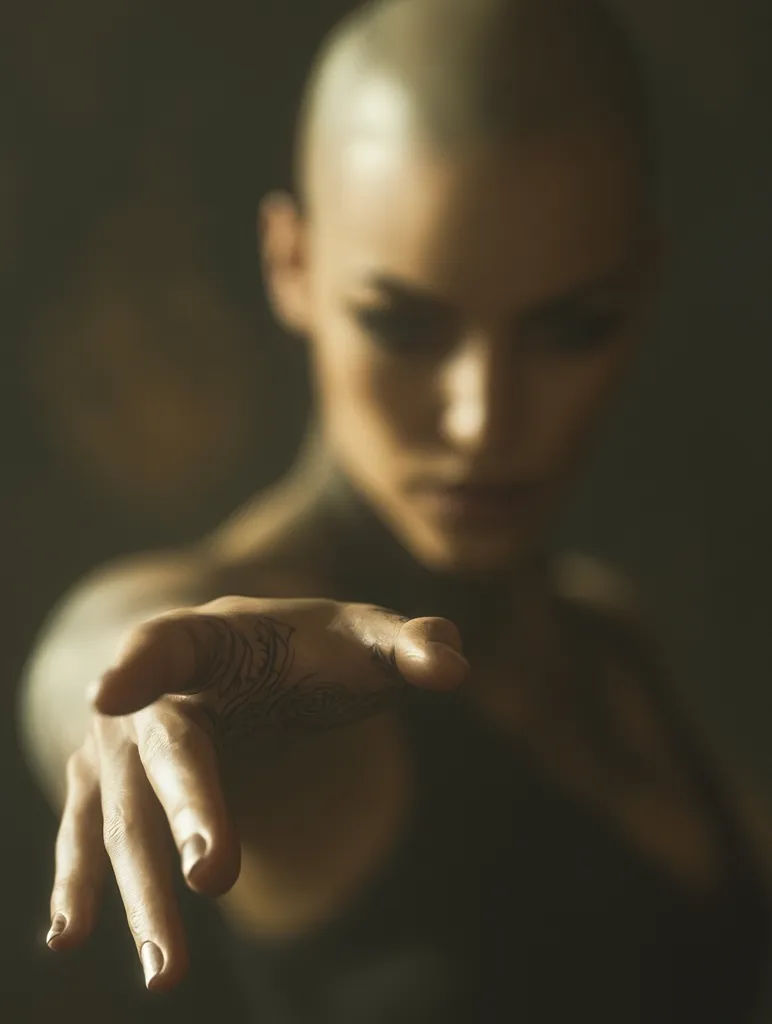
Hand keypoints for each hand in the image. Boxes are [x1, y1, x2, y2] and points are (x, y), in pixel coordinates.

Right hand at [46, 596, 467, 990]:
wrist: (223, 658)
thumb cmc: (300, 649)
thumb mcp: (355, 635)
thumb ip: (406, 645)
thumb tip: (456, 666)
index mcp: (206, 639)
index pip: (171, 644)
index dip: (140, 664)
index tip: (107, 693)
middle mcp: (151, 696)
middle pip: (166, 752)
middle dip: (188, 809)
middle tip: (214, 874)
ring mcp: (120, 747)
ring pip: (126, 820)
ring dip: (141, 892)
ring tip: (168, 972)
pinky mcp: (107, 790)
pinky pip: (89, 842)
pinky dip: (80, 886)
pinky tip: (67, 941)